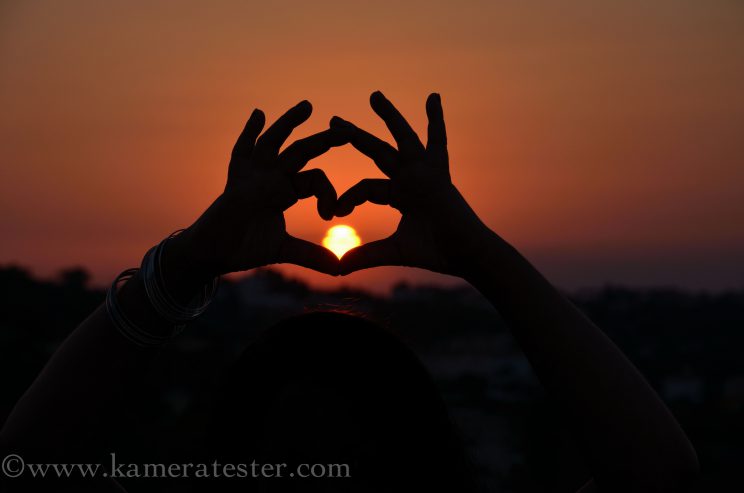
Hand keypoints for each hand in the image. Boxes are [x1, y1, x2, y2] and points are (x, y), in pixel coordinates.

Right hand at [166, 101, 344, 286]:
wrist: (212, 253)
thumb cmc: (244, 247)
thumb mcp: (284, 250)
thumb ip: (311, 255)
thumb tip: (340, 269)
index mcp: (285, 191)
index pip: (314, 179)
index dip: (328, 194)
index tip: (332, 215)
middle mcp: (271, 178)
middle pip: (301, 152)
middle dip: (324, 141)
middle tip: (347, 131)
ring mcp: (253, 175)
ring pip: (275, 142)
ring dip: (290, 123)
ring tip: (308, 106)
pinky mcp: (236, 179)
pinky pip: (242, 150)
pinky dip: (249, 132)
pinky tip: (259, 113)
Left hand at [331, 92, 492, 277]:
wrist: (465, 254)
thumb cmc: (436, 253)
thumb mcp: (393, 251)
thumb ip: (365, 255)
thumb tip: (337, 269)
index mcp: (399, 194)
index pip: (366, 187)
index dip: (348, 197)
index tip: (334, 211)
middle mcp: (410, 178)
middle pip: (377, 151)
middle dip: (356, 136)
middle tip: (334, 121)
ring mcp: (424, 172)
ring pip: (402, 138)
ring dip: (389, 116)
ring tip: (374, 96)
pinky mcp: (437, 172)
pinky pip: (437, 140)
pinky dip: (436, 120)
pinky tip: (433, 97)